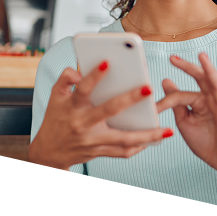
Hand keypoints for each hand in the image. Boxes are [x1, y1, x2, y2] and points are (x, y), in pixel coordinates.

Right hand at [28, 65, 171, 168]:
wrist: (49, 152)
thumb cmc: (56, 118)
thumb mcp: (54, 96)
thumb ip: (66, 79)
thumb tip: (81, 70)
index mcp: (72, 107)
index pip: (83, 89)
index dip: (94, 76)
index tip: (108, 62)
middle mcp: (83, 124)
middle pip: (109, 111)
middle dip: (130, 99)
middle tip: (149, 88)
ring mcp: (92, 141)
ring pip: (123, 139)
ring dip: (147, 136)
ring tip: (166, 130)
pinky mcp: (99, 152)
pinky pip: (122, 152)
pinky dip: (139, 147)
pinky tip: (154, 140)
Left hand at [156, 51, 216, 177]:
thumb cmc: (205, 141)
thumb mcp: (185, 122)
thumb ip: (176, 103)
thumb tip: (165, 80)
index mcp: (199, 101)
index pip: (181, 94)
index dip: (167, 100)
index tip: (154, 108)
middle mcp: (212, 101)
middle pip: (202, 79)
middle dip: (189, 68)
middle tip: (173, 58)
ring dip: (210, 72)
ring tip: (202, 57)